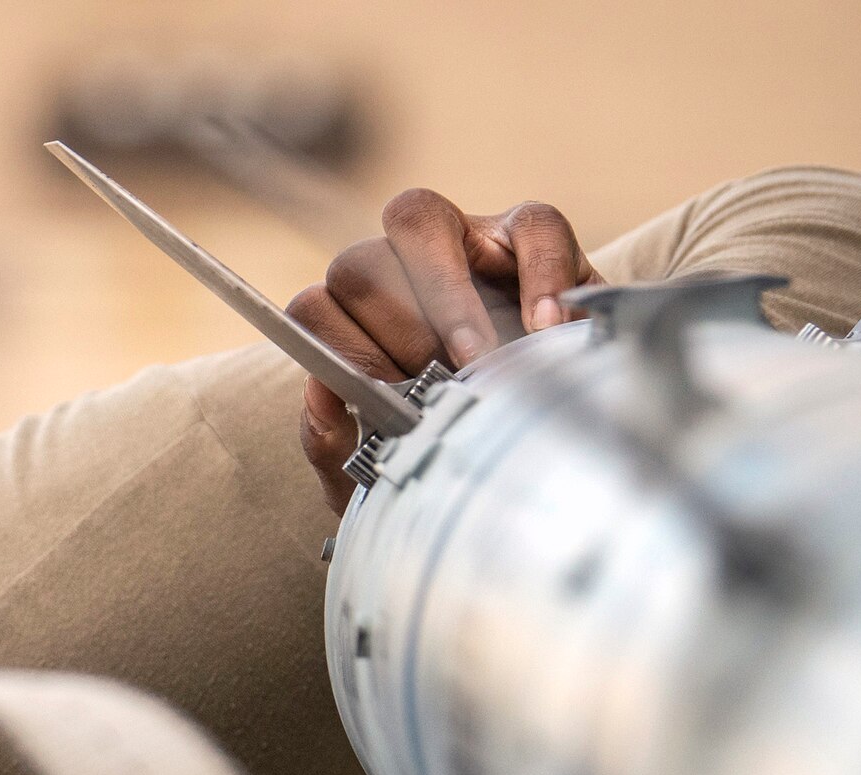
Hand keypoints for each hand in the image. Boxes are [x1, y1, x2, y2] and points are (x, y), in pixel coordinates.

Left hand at [286, 189, 601, 510]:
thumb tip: (318, 394)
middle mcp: (396, 270)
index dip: (343, 352)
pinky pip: (532, 224)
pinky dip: (540, 275)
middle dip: (395, 330)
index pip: (315, 309)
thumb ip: (334, 445)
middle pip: (358, 263)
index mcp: (354, 324)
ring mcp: (460, 241)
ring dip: (447, 299)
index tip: (387, 397)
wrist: (538, 449)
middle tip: (441, 381)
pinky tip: (546, 331)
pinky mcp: (529, 233)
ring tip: (482, 361)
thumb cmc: (453, 450)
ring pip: (420, 222)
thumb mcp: (387, 467)